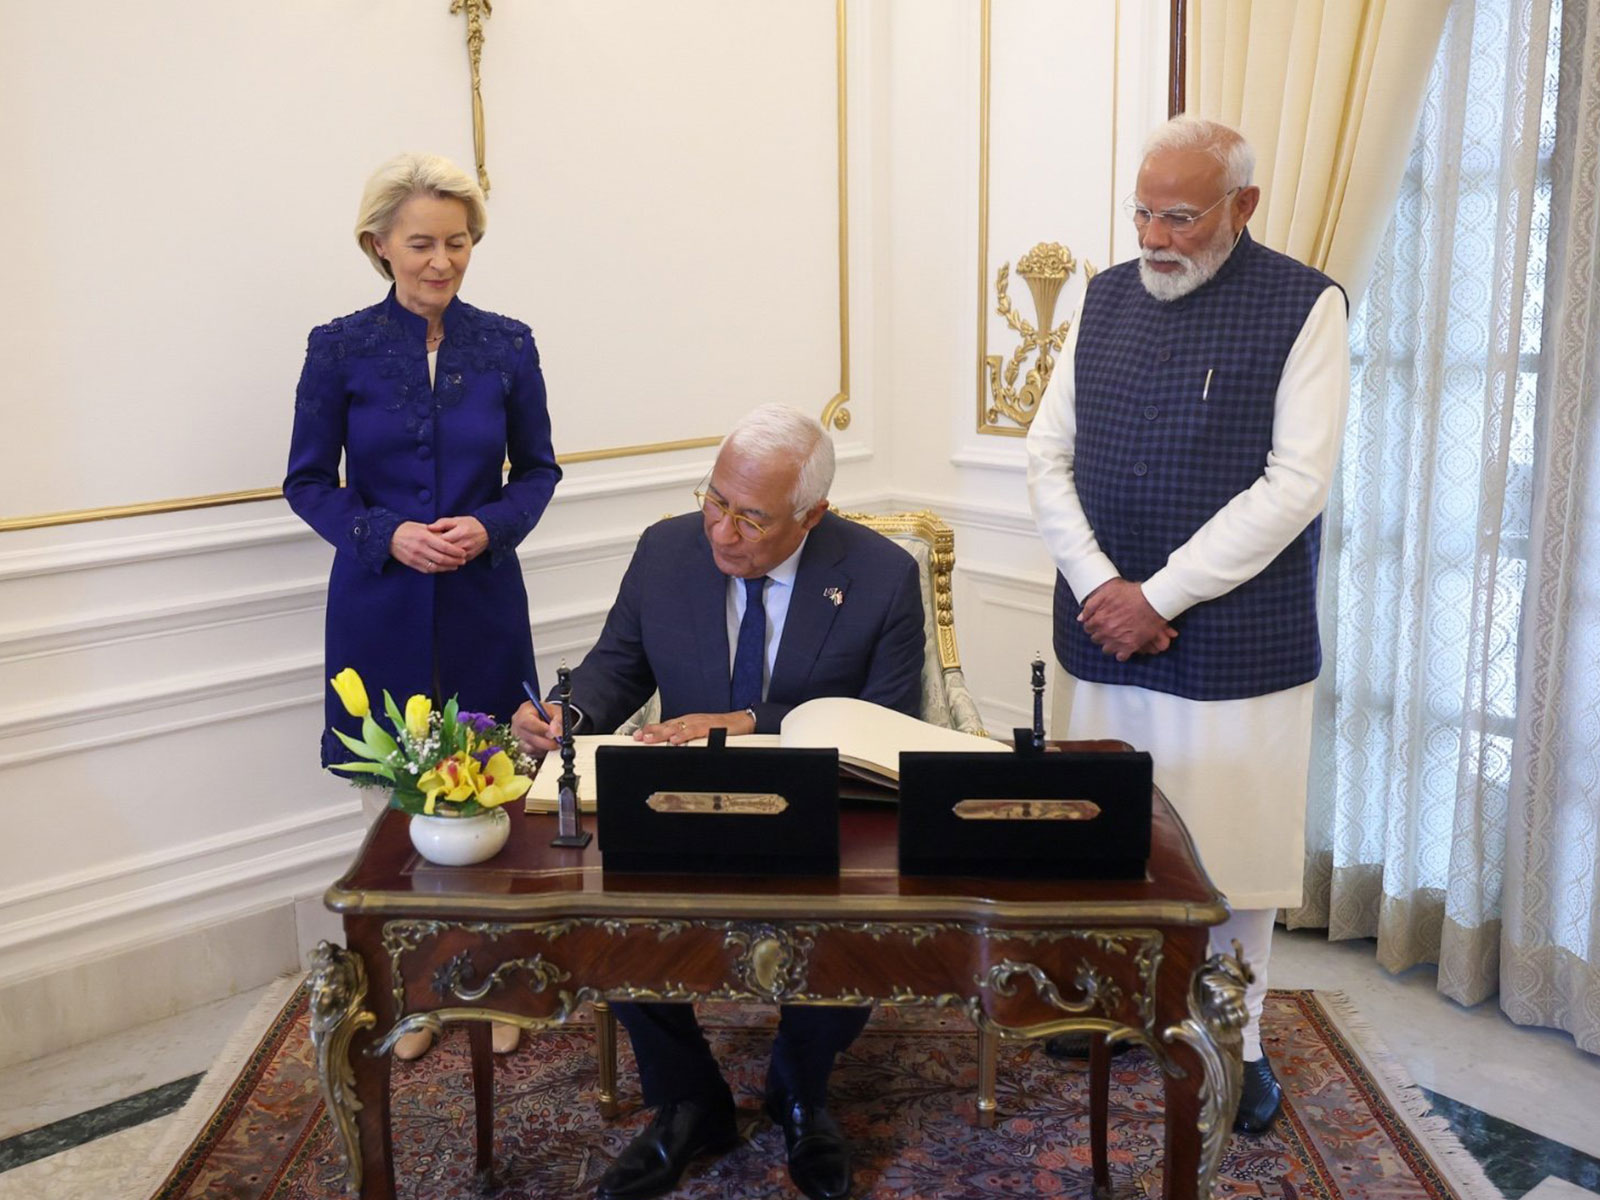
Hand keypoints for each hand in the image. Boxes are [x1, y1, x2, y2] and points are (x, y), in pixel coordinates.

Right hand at [390, 521, 468, 573]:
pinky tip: (444, 568)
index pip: (445, 546)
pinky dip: (438, 570)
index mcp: (424, 537)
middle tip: (463, 560)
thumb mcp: (422, 526)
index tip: (463, 553)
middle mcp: (420, 548)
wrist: (388, 536)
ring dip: (448, 567)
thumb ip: (436, 532)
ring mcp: (416, 557)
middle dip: (455, 561)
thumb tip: (450, 538)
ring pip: (436, 566)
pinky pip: (427, 570)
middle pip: (442, 558)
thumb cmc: (407, 529)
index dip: (456, 551)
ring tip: (456, 566)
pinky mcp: (412, 563)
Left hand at [430, 515, 488, 562]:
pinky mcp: (469, 558)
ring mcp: (467, 553)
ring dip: (441, 557)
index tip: (427, 540)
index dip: (432, 541)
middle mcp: (464, 544)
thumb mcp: (456, 520)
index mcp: (459, 533)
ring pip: (449, 559)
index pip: (441, 541)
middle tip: (429, 547)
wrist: (488, 531)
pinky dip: (448, 561)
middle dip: (435, 550)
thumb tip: (429, 528)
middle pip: (444, 551)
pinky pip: (456, 562)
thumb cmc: (470, 524)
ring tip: (434, 553)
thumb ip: (442, 523)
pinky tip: (443, 557)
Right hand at [512, 700, 562, 754]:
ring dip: (544, 748)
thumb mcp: (557, 711)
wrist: (546, 718)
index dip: (540, 729)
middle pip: (528, 737)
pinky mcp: (520, 748)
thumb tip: (555, 732)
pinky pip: (531, 754)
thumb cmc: (549, 713)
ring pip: (529, 748)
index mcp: (524, 711)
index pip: (526, 721)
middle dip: (546, 742)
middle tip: (559, 742)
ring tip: (554, 743)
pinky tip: (547, 746)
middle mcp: (516, 724)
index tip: (553, 734)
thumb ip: (558, 720)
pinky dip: (541, 752)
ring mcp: (517, 738)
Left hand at [634, 711, 755, 744]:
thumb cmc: (722, 729)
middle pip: (668, 725)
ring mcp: (700, 723)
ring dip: (662, 733)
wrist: (742, 722)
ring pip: (678, 727)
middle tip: (638, 737)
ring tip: (650, 739)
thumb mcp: (701, 735)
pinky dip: (684, 735)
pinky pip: (695, 731)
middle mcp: (691, 720)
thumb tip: (672, 748)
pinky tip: (675, 740)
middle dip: (652, 731)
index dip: (651, 730)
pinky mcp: (710, 727)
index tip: (637, 736)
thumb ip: (688, 740)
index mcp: (688, 723)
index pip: (665, 725)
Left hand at [1079, 578, 1177, 661]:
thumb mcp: (1107, 592)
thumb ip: (1091, 605)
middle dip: (1100, 633)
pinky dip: (1121, 653)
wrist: (1153, 601)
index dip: (1093, 624)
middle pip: (1096, 639)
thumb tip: (1081, 618)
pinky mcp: (1131, 646)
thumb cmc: (1132, 593)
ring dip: (1109, 644)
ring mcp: (1118, 641)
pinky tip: (1124, 646)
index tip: (1099, 622)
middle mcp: (1106, 632)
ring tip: (1116, 637)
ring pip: (1106, 649)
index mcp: (1099, 619)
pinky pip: (1121, 657)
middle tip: (1109, 628)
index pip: (1088, 628)